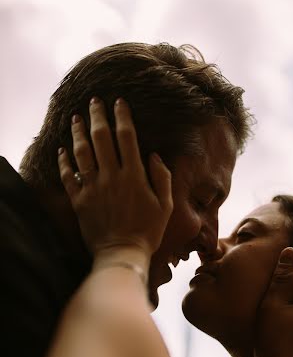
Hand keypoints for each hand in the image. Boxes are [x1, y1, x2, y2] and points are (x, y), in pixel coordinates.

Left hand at [58, 97, 172, 257]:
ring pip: (82, 152)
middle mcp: (112, 177)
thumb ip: (161, 177)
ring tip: (76, 118)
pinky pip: (68, 176)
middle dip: (98, 116)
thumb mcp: (166, 206)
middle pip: (101, 138)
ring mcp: (93, 188)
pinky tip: (62, 150)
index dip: (122, 117)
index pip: (127, 137)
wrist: (122, 254)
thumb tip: (153, 154)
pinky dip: (64, 161)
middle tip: (94, 102)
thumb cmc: (148, 232)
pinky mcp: (79, 201)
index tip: (119, 103)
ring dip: (78, 133)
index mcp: (134, 175)